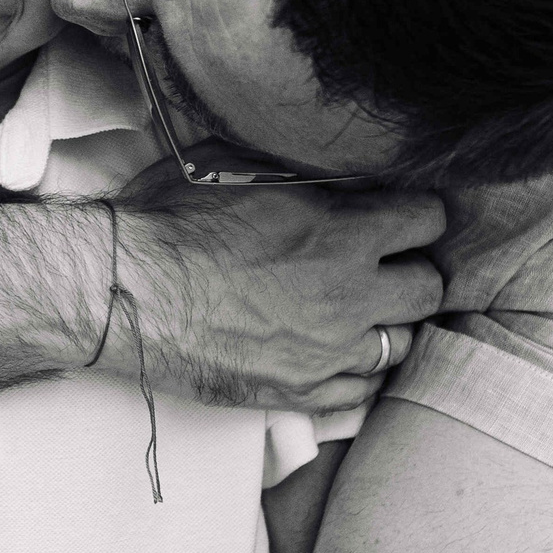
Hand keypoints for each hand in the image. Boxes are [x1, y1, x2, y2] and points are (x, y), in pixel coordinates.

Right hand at [113, 165, 445, 413]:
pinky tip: (336, 354)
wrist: (124, 292)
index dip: (416, 214)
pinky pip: (362, 392)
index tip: (401, 216)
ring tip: (359, 312)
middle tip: (383, 265)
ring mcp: (329, 351)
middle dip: (411, 270)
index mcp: (342, 232)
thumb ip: (299, 169)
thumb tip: (326, 159)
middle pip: (428, 288)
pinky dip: (358, 372)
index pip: (428, 220)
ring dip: (387, 323)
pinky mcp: (301, 392)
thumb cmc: (169, 223)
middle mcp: (349, 294)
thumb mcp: (237, 164)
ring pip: (402, 343)